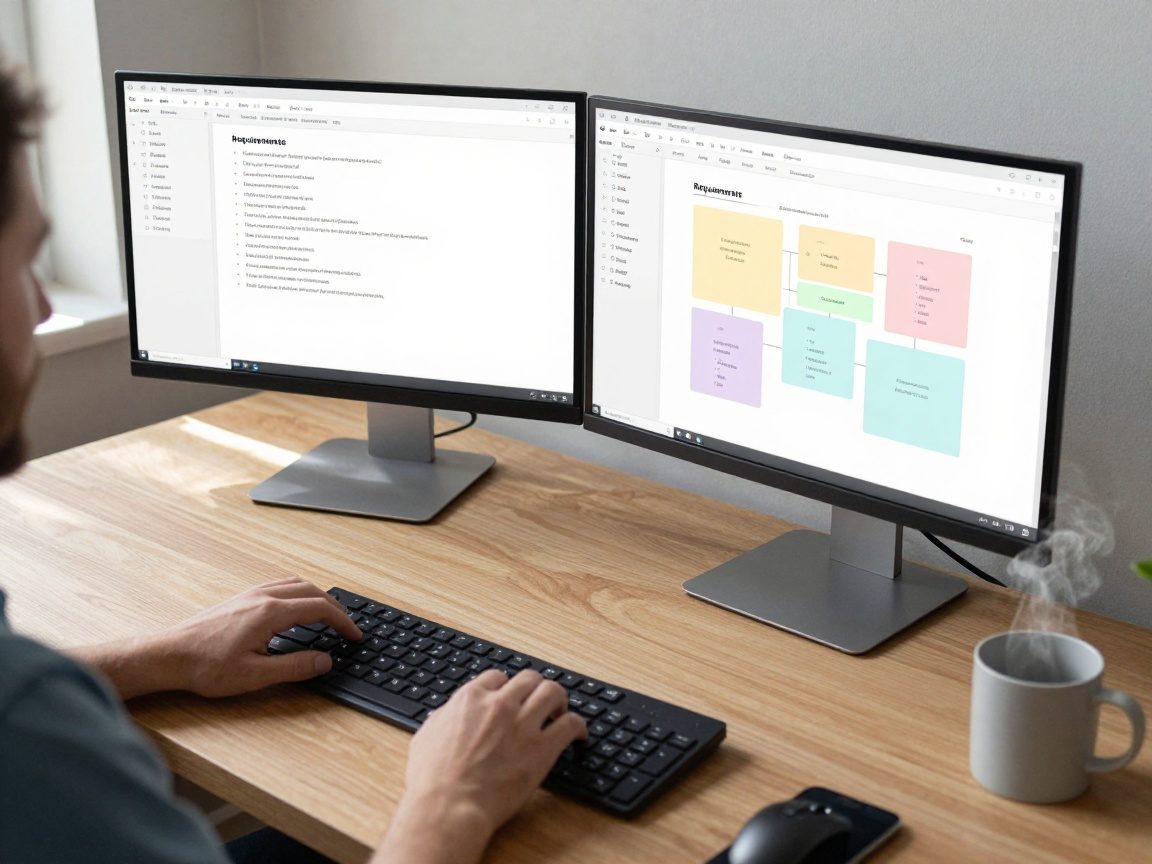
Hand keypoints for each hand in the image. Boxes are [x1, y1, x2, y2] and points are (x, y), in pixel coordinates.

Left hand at [75, 578, 361, 698]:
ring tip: (329, 615)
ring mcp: (250, 594)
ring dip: (318, 597)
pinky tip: (296, 607)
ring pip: (296, 584)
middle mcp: (263, 596)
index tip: (355, 635)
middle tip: (347, 627)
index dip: (343, 622)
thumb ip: (295, 667)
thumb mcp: (256, 676)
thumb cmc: (206, 667)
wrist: (169, 656)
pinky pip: (280, 585)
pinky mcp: (241, 598)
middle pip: (312, 591)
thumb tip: (325, 660)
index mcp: (271, 613)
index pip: (320, 609)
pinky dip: (299, 593)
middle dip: (335, 608)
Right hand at [373, 669, 586, 863]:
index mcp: (470, 699)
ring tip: (560, 711)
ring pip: (553, 692)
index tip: (511, 697)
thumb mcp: (427, 737)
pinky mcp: (543, 748)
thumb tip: (446, 715)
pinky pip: (571, 724)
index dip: (506, 687)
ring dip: (558, 700)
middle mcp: (499, 704)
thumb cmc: (433, 780)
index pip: (497, 677)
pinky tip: (578, 735)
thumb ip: (442, 719)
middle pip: (529, 678)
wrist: (450, 806)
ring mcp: (523, 724)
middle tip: (538, 701)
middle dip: (534, 688)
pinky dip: (578, 726)